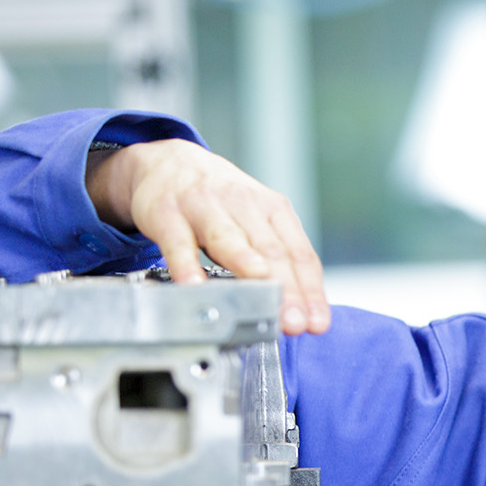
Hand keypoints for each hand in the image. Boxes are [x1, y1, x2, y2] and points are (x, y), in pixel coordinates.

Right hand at [86, 141, 329, 334]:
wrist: (169, 162)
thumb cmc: (220, 203)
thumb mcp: (256, 223)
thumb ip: (276, 260)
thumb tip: (297, 308)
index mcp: (273, 210)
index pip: (300, 255)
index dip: (311, 291)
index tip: (317, 322)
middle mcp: (244, 205)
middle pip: (271, 251)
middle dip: (286, 290)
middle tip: (294, 322)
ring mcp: (205, 207)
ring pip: (229, 238)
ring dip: (246, 265)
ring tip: (259, 292)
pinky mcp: (168, 214)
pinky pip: (178, 243)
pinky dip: (186, 265)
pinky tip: (194, 285)